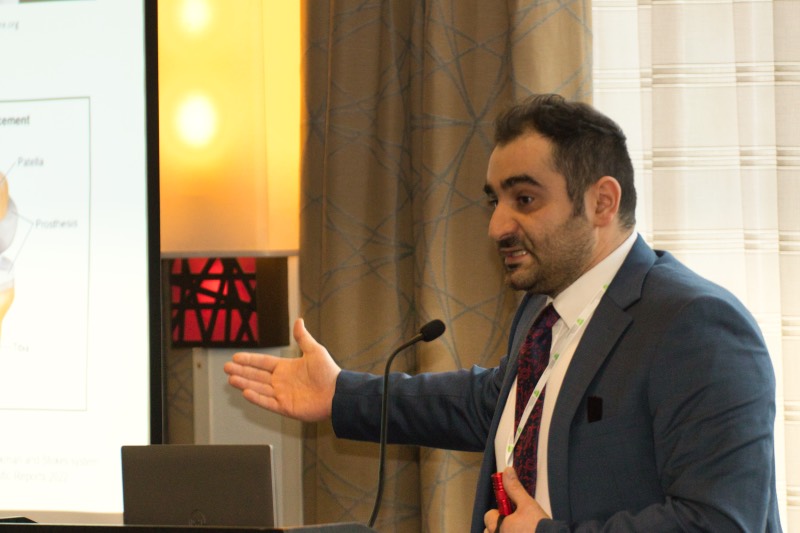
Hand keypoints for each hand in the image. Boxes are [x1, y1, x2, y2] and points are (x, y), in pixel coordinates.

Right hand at [223, 318, 340, 421]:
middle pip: (256, 375)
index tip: (236, 357)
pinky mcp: (285, 407)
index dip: (250, 360)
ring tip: (231, 378)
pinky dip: (256, 398)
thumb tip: (298, 320)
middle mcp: (282, 381)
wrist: (338, 393)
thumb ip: (303, 338)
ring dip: (245, 383)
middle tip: (226, 367)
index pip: (263, 363)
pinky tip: (245, 392)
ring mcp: (282, 394)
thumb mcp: (314, 351)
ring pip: (258, 388)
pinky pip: (267, 402)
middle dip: (242, 371)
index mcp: (286, 368)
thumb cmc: (329, 373)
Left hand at [483, 467, 549, 532]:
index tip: (509, 511)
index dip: (498, 512)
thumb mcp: (528, 505)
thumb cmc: (539, 527)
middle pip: (489, 531)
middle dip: (497, 527)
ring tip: (519, 530)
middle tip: (513, 524)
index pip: (489, 516)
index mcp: (498, 526)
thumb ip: (515, 489)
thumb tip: (507, 472)